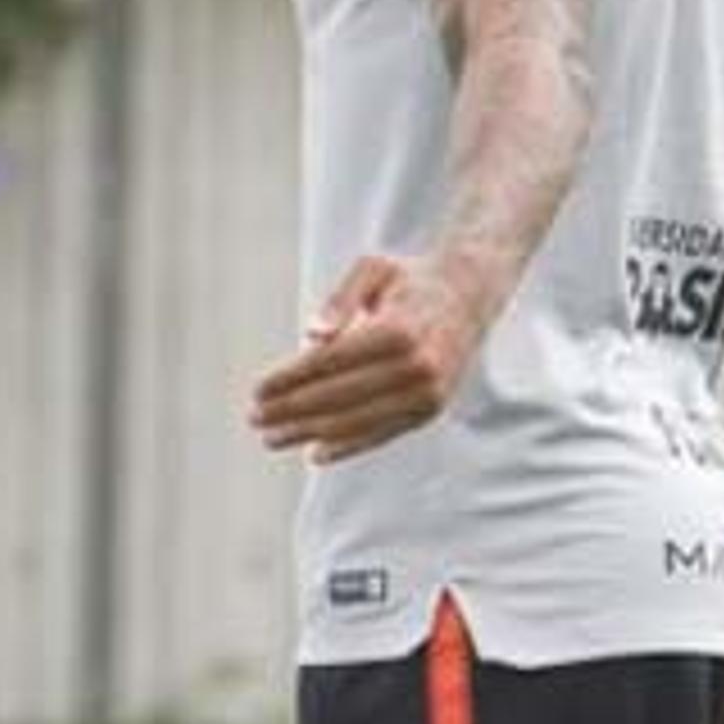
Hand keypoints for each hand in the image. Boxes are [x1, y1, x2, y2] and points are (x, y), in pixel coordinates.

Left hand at [248, 254, 492, 464]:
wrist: (469, 296)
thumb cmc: (408, 280)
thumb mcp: (373, 269)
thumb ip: (340, 299)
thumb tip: (311, 336)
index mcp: (397, 331)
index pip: (330, 363)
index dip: (289, 380)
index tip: (256, 391)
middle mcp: (417, 366)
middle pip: (339, 397)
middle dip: (291, 411)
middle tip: (254, 419)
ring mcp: (427, 393)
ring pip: (357, 421)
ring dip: (310, 433)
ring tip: (272, 438)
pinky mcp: (431, 409)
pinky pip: (383, 433)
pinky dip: (348, 446)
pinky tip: (315, 453)